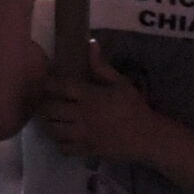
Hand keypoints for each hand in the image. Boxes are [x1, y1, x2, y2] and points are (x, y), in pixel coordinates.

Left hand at [39, 41, 161, 159]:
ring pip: (53, 129)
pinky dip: (59, 142)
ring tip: (55, 119)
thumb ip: (101, 66)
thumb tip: (90, 44)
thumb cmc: (134, 107)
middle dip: (46, 105)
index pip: (61, 86)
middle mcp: (82, 115)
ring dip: (50, 123)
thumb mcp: (121, 83)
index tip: (48, 82)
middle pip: (51, 110)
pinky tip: (65, 136)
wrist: (147, 136)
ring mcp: (83, 134)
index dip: (49, 83)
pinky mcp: (86, 149)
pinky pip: (63, 148)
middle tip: (50, 102)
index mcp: (90, 96)